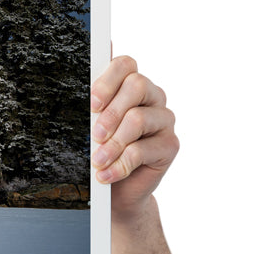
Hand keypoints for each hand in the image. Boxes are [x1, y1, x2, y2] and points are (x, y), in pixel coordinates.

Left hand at [90, 55, 178, 221]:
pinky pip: (143, 149)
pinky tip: (106, 174)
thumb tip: (83, 88)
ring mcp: (163, 119)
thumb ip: (91, 106)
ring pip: (138, 118)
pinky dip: (120, 164)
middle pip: (137, 85)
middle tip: (94, 135)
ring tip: (97, 161)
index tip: (92, 104)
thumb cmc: (98, 150)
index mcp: (129, 84)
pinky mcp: (170, 144)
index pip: (125, 64)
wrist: (115, 189)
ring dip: (113, 143)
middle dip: (110, 112)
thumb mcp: (88, 126)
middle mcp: (151, 96)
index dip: (107, 81)